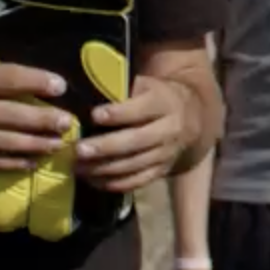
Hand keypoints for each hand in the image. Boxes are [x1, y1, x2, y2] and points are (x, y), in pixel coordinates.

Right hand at [0, 61, 73, 170]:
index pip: (6, 78)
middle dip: (43, 119)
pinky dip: (13, 163)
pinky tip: (32, 162)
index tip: (60, 86)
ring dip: (35, 144)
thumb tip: (35, 86)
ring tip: (57, 144)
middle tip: (67, 122)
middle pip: (9, 113)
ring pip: (3, 141)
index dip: (35, 81)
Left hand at [76, 75, 202, 192]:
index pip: (142, 109)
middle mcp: (169, 129)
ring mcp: (166, 153)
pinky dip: (113, 183)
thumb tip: (88, 94)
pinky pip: (137, 181)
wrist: (190, 118)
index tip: (94, 115)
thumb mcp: (146, 85)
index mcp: (164, 103)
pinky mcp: (162, 171)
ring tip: (78, 167)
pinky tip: (92, 179)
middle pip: (137, 141)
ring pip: (134, 164)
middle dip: (106, 147)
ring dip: (104, 168)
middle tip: (79, 150)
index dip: (118, 113)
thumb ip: (123, 90)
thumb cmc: (155, 97)